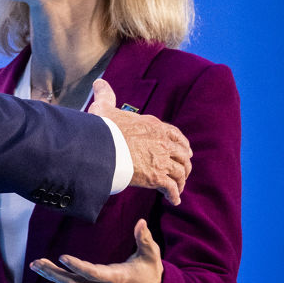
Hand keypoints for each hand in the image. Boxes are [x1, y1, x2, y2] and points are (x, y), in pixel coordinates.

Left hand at [30, 218, 162, 282]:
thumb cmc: (151, 273)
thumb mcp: (152, 255)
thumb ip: (145, 239)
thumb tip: (141, 222)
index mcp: (117, 278)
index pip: (93, 273)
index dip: (77, 266)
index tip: (62, 257)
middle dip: (54, 273)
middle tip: (36, 263)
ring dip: (52, 275)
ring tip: (35, 265)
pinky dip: (59, 278)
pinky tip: (46, 270)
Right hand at [89, 78, 190, 204]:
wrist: (102, 146)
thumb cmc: (103, 127)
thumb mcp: (105, 107)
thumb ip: (106, 94)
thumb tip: (98, 81)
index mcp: (154, 126)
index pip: (176, 135)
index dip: (182, 144)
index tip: (185, 150)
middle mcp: (163, 142)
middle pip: (182, 155)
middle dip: (185, 164)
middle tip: (184, 172)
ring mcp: (162, 160)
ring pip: (181, 172)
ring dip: (181, 181)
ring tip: (178, 189)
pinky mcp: (157, 178)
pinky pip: (172, 189)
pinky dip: (175, 196)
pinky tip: (174, 201)